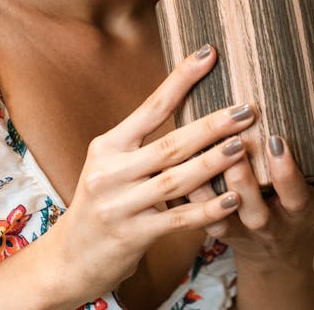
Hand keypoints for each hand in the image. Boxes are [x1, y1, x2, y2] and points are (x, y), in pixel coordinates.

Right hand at [51, 45, 253, 297]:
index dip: (181, 79)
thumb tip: (193, 115)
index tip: (209, 54)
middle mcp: (109, 172)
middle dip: (211, 125)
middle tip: (246, 110)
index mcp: (108, 147)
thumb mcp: (111, 168)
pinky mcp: (132, 236)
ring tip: (242, 146)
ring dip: (213, 163)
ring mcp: (119, 206)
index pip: (151, 107)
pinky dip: (208, 210)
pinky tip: (234, 199)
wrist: (67, 260)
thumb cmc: (102, 206)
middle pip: (169, 144)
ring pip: (176, 180)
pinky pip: (177, 219)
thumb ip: (142, 145)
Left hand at [186, 119, 313, 262]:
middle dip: (243, 179)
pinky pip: (194, 215)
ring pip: (218, 214)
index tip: (278, 140)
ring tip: (198, 150)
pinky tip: (174, 164)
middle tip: (233, 143)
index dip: (287, 172)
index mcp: (299, 210)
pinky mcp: (213, 227)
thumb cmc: (309, 205)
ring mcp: (238, 229)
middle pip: (254, 210)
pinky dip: (183, 194)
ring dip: (207, 185)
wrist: (277, 252)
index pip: (295, 194)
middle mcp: (268, 224)